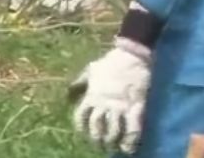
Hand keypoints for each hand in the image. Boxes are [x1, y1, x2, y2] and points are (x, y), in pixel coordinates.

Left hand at [69, 39, 151, 153]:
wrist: (132, 54)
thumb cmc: (111, 61)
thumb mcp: (91, 69)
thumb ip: (80, 81)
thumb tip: (68, 92)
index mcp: (91, 97)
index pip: (81, 118)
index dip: (82, 130)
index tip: (86, 135)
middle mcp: (103, 105)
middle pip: (96, 128)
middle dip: (97, 140)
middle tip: (101, 146)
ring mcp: (119, 107)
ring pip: (112, 131)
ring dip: (112, 142)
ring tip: (114, 148)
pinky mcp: (135, 107)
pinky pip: (132, 127)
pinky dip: (131, 140)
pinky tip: (130, 148)